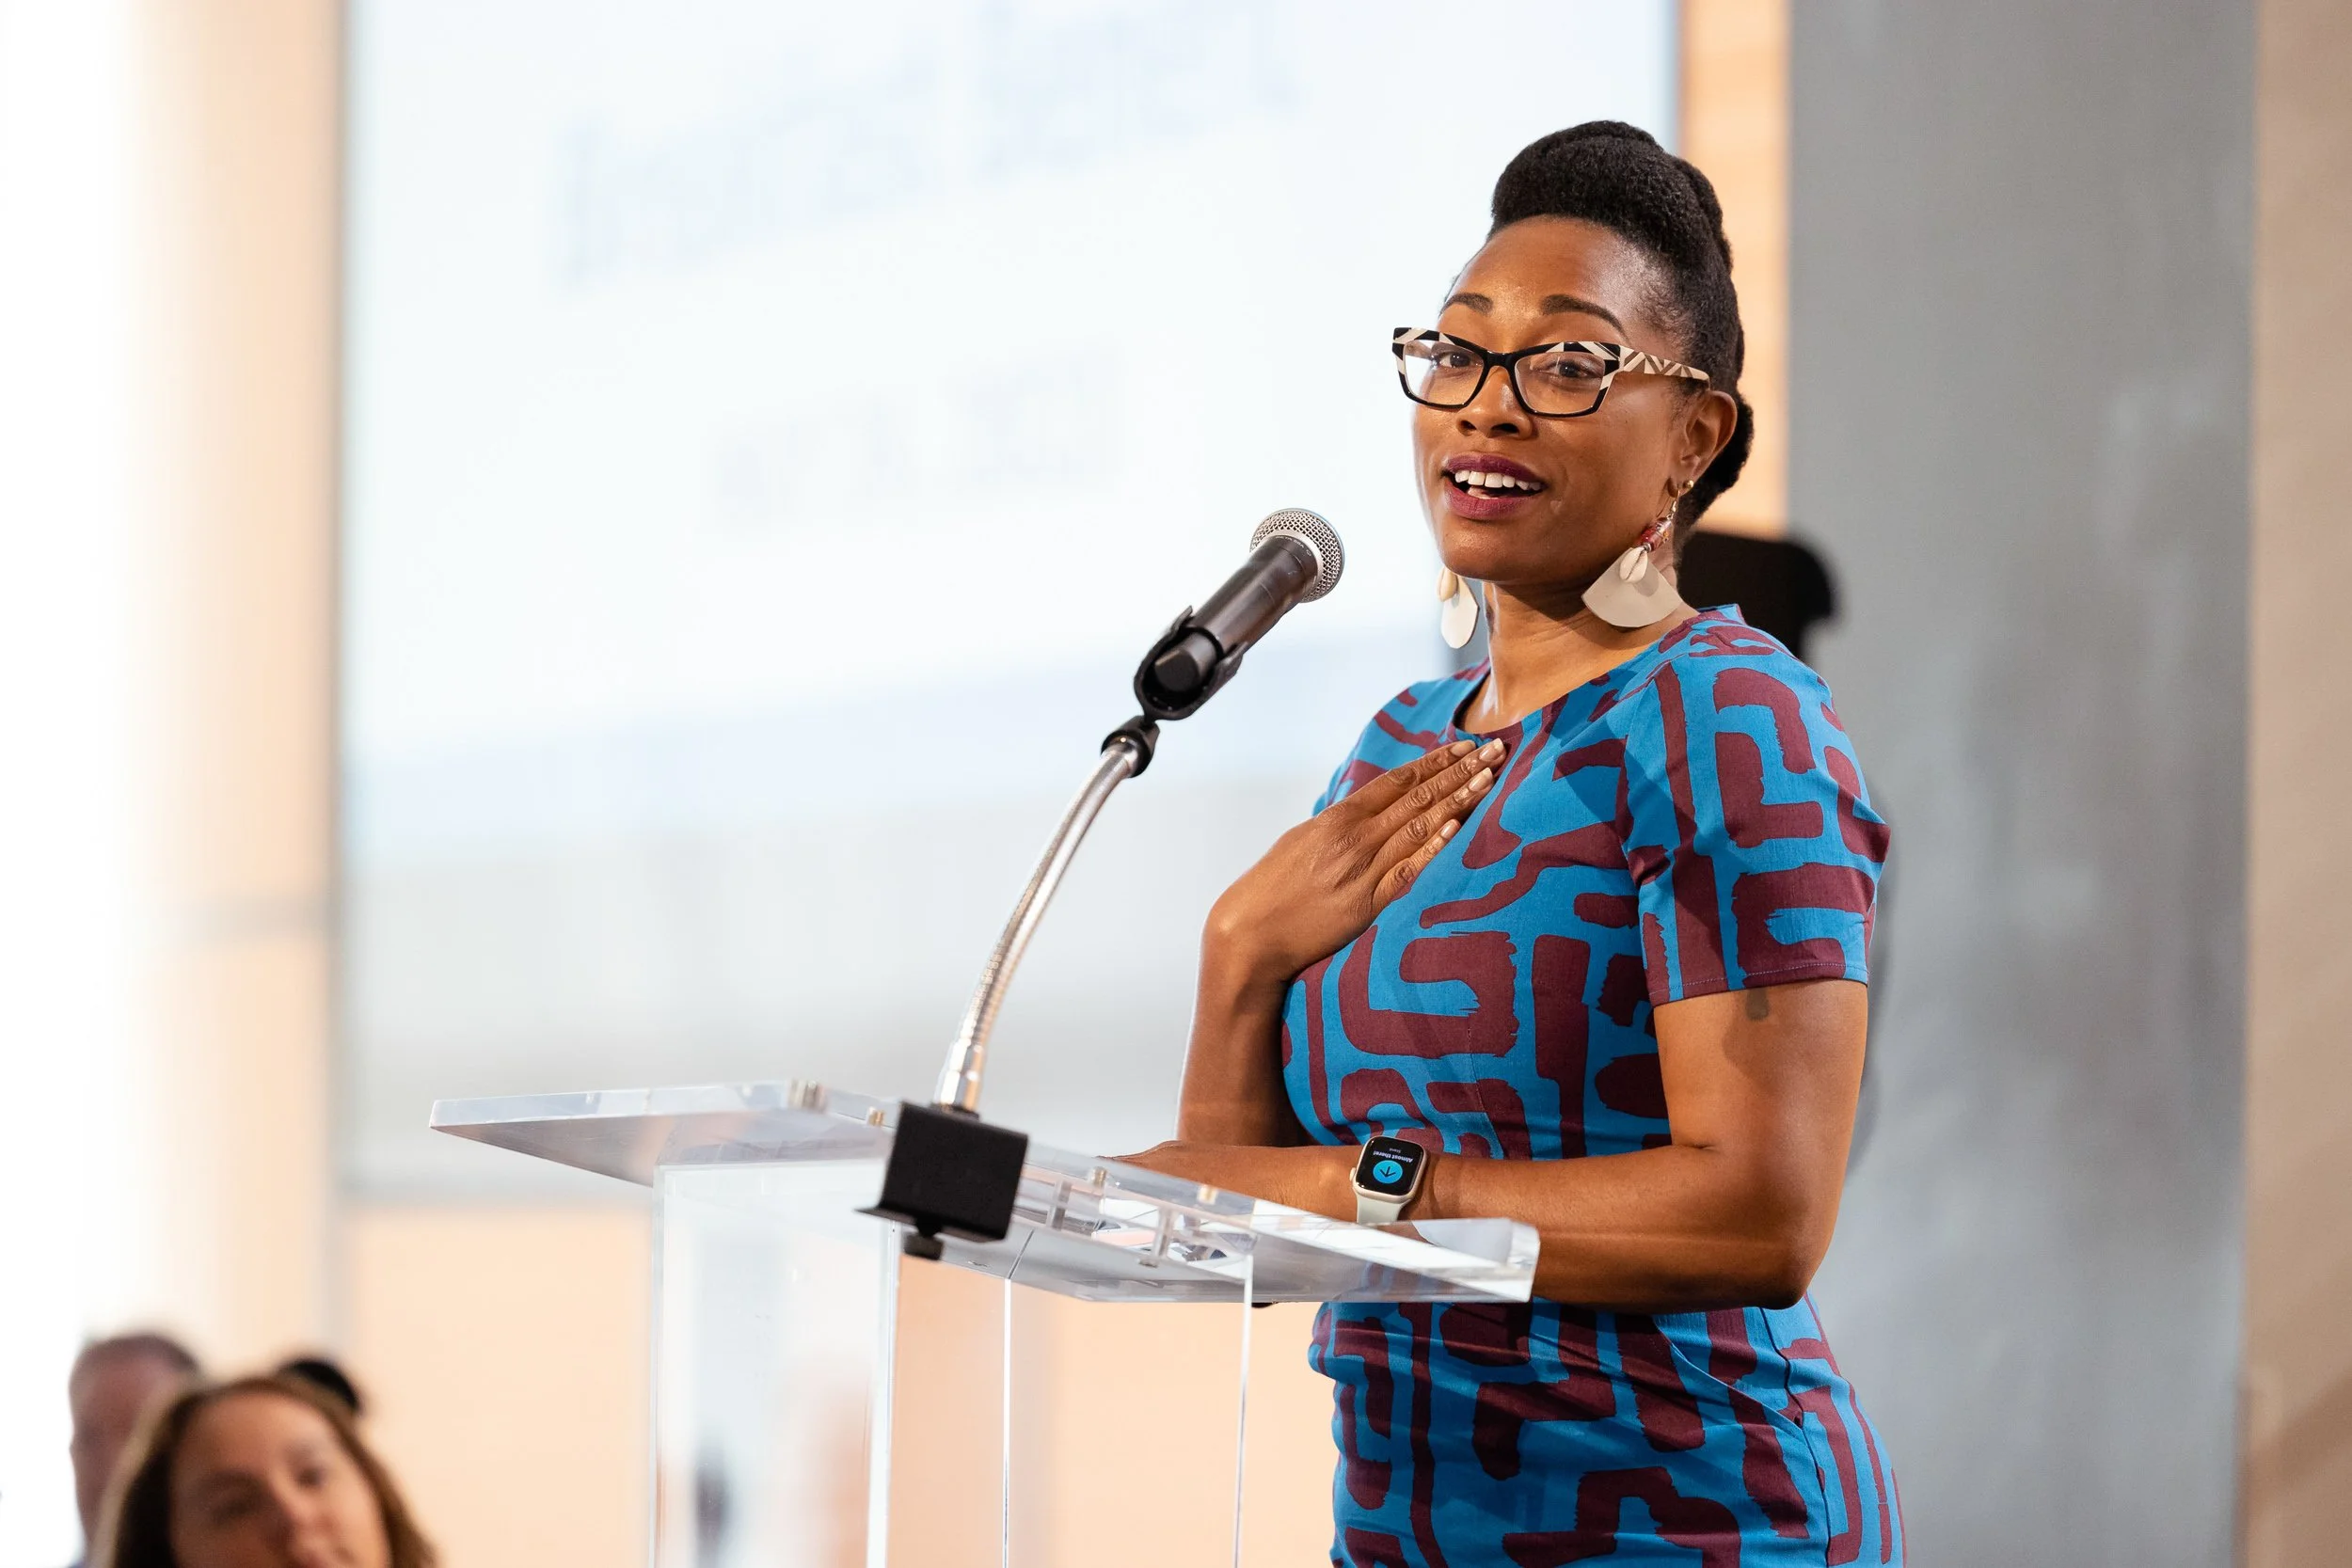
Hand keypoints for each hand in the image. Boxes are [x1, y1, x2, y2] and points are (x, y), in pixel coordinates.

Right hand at [1207, 737, 1504, 988]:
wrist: (1250, 932)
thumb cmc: (1272, 887)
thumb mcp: (1302, 840)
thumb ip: (1339, 824)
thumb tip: (1366, 810)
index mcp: (1338, 818)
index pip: (1397, 781)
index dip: (1434, 762)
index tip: (1464, 746)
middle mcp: (1354, 839)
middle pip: (1417, 798)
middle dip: (1459, 772)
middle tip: (1494, 751)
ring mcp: (1363, 871)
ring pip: (1419, 828)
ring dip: (1458, 801)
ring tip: (1488, 779)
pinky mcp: (1367, 905)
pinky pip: (1408, 872)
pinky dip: (1433, 849)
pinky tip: (1458, 828)